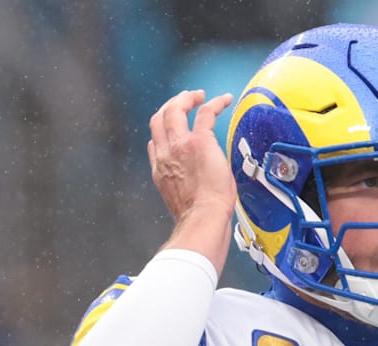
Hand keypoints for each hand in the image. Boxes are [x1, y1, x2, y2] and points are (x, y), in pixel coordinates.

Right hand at [147, 90, 235, 268]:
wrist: (202, 218)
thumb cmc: (198, 216)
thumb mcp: (179, 201)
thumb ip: (180, 187)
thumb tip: (191, 187)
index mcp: (160, 169)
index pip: (154, 143)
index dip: (162, 133)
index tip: (173, 131)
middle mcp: (165, 154)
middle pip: (159, 119)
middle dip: (169, 106)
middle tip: (183, 101)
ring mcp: (180, 145)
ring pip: (174, 109)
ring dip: (185, 98)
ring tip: (197, 95)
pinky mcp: (199, 140)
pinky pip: (205, 112)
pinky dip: (214, 103)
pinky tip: (222, 100)